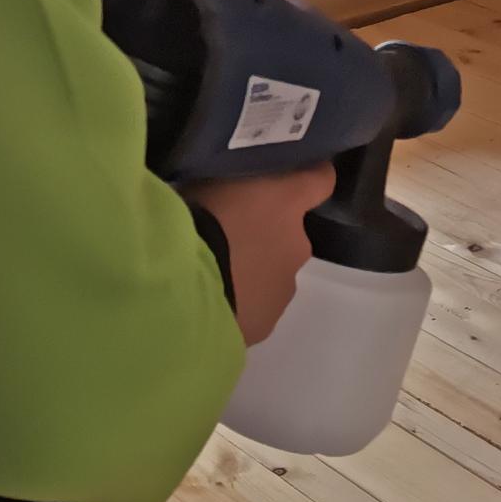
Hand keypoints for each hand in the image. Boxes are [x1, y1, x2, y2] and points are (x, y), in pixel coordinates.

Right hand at [184, 165, 334, 347]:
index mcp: (286, 199)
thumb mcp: (205, 178)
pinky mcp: (264, 323)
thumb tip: (228, 185)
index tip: (291, 178)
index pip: (318, 180)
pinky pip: (254, 307)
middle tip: (221, 234)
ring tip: (208, 272)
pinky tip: (207, 299)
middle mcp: (297, 242)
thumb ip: (227, 181)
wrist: (181, 285)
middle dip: (262, 235)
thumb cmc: (193, 217)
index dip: (307, 178)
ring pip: (271, 275)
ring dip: (249, 271)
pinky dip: (238, 302)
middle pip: (289, 236)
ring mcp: (283, 288)